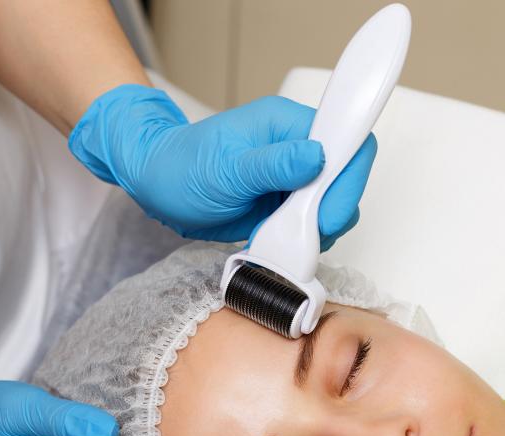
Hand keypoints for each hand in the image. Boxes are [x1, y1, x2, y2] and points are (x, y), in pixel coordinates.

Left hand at [69, 86, 376, 248]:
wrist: (156, 185)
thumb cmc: (180, 168)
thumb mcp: (225, 169)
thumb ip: (273, 165)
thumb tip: (316, 157)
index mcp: (287, 125)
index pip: (346, 140)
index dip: (349, 178)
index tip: (329, 213)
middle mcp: (296, 148)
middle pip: (346, 178)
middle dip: (334, 210)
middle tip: (308, 233)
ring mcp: (294, 177)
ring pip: (333, 205)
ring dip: (318, 229)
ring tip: (285, 239)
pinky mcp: (286, 203)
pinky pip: (312, 223)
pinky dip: (303, 239)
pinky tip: (278, 242)